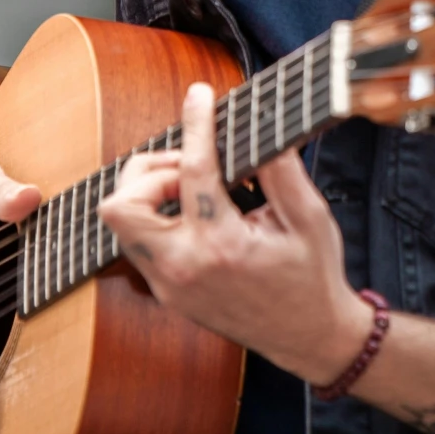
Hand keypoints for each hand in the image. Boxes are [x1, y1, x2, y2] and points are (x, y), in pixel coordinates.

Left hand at [100, 84, 372, 386]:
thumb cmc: (312, 276)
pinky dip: (155, 217)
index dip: (197, 123)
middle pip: (122, 206)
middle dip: (148, 172)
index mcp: (222, 246)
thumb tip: (261, 125)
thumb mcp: (310, 217)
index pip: (194, 169)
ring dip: (148, 194)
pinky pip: (137, 243)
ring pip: (122, 224)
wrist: (309, 337)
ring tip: (191, 187)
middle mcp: (184, 267)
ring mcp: (169, 284)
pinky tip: (191, 210)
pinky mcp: (166, 292)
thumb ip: (283, 169)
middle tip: (188, 167)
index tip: (201, 95)